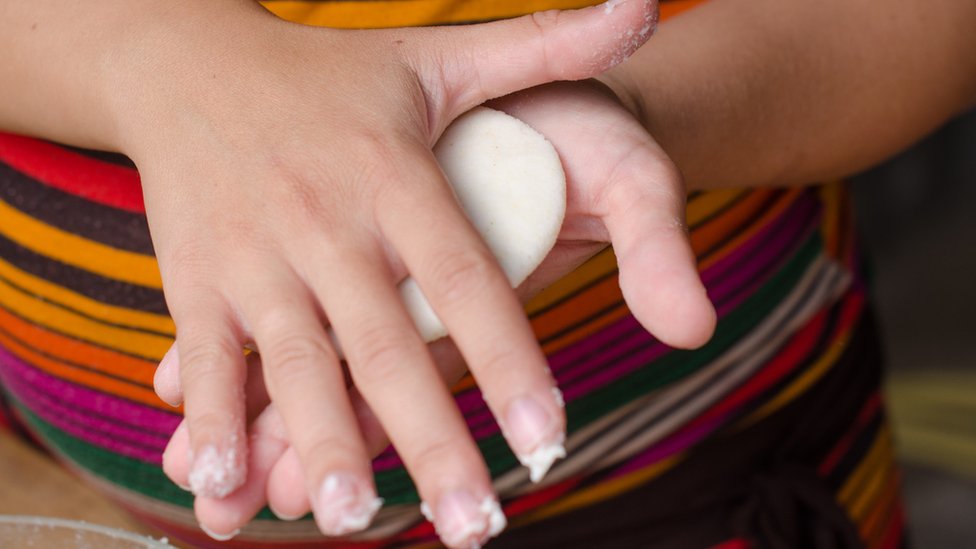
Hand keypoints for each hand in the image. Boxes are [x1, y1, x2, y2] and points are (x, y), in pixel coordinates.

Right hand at [155, 77, 714, 542]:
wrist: (191, 56)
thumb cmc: (334, 75)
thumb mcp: (442, 54)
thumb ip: (547, 45)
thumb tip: (649, 7)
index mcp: (393, 171)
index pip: (464, 275)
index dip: (507, 355)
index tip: (547, 436)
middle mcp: (324, 216)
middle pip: (385, 341)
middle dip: (428, 437)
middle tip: (474, 523)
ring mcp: (253, 251)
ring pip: (295, 361)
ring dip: (320, 442)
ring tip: (354, 516)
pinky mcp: (194, 276)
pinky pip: (206, 355)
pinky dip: (210, 420)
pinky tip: (221, 485)